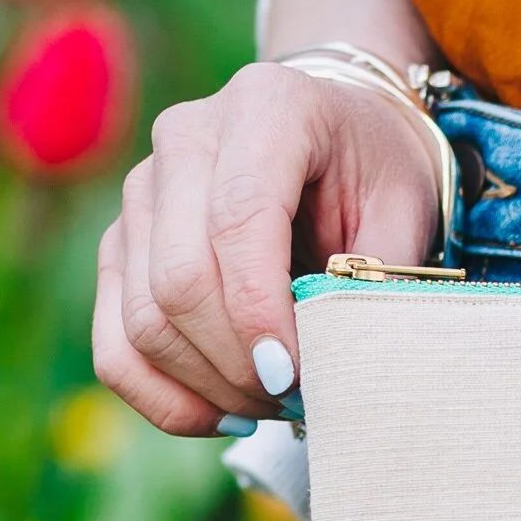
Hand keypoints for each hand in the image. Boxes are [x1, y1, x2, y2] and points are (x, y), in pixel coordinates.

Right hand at [93, 63, 440, 436]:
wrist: (337, 136)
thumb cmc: (376, 174)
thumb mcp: (405, 211)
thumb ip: (375, 277)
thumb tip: (335, 368)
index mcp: (265, 108)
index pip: (238, 221)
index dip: (260, 313)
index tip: (296, 377)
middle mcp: (184, 139)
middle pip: (178, 280)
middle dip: (239, 364)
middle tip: (300, 399)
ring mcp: (140, 192)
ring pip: (142, 320)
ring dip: (210, 386)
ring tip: (277, 402)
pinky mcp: (120, 245)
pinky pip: (116, 343)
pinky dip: (166, 397)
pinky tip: (227, 413)